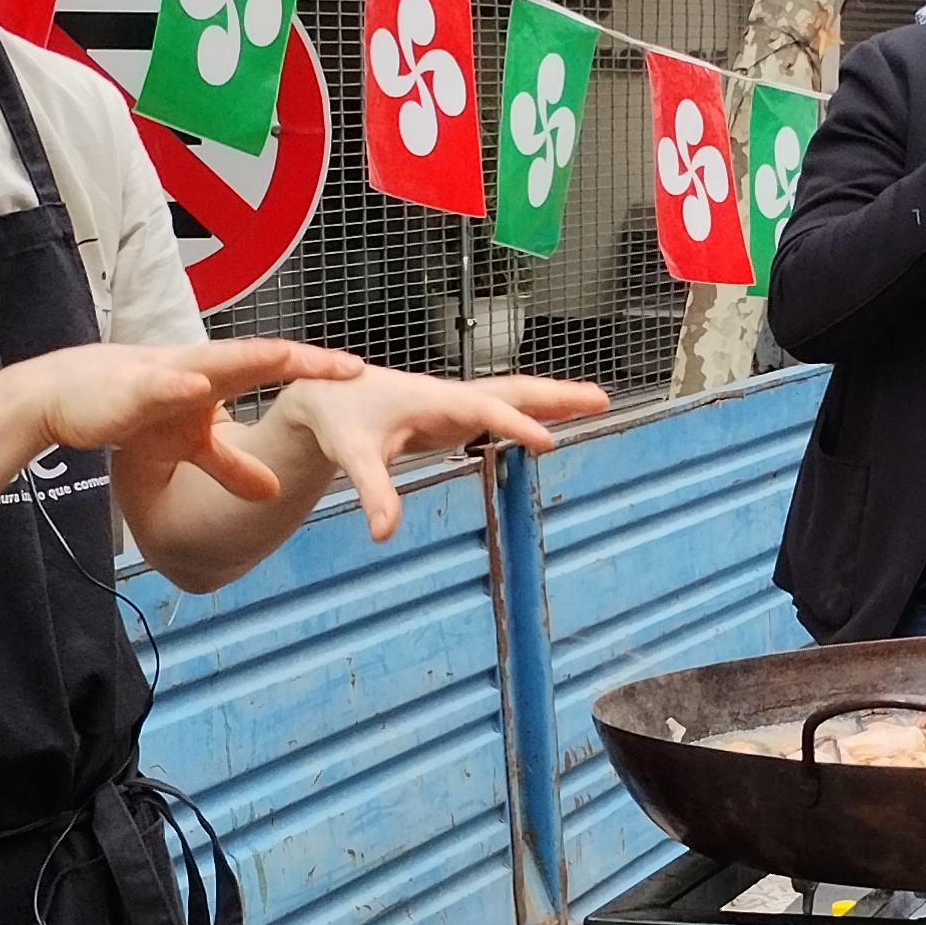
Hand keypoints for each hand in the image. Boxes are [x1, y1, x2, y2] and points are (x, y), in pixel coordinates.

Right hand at [19, 336, 362, 501]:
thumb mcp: (191, 446)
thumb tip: (276, 492)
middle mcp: (199, 367)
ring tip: (291, 357)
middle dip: (303, 361)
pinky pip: (161, 385)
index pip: (273, 368)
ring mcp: (167, 373)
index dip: (314, 369)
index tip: (357, 372)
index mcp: (215, 376)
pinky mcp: (133, 389)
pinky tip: (201, 385)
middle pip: (259, 358)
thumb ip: (233, 466)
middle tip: (348, 366)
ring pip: (216, 362)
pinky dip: (181, 383)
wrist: (66, 398)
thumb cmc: (133, 413)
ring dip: (252, 359)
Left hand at [279, 369, 611, 539]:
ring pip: (512, 397)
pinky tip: (551, 423)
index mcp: (434, 400)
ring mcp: (455, 404)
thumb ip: (374, 491)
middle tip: (602, 399)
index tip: (548, 442)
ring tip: (597, 403)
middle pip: (513, 391)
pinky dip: (531, 412)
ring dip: (553, 400)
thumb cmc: (339, 420)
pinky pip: (501, 410)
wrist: (323, 396)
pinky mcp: (453, 415)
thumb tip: (385, 533)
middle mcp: (451, 396)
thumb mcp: (353, 456)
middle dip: (556, 396)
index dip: (516, 424)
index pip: (484, 409)